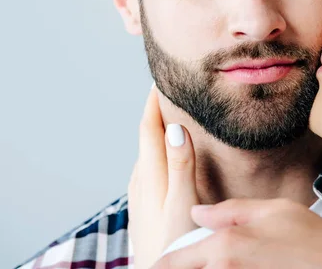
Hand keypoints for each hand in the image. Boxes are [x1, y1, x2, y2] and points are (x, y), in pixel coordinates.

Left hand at [128, 86, 199, 268]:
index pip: (149, 127)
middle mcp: (140, 180)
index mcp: (150, 174)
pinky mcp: (143, 207)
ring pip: (146, 153)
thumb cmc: (175, 241)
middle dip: (154, 113)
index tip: (159, 80)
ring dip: (154, 133)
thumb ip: (180, 165)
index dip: (154, 102)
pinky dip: (155, 153)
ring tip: (168, 119)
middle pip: (146, 137)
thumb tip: (173, 127)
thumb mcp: (183, 202)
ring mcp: (139, 194)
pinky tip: (164, 160)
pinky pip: (148, 168)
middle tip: (166, 92)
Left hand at [153, 199, 321, 268]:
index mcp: (226, 247)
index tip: (153, 263)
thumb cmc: (313, 238)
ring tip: (205, 260)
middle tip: (173, 260)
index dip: (159, 264)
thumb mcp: (272, 210)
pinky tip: (231, 266)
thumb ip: (229, 212)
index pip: (173, 261)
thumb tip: (197, 213)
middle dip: (177, 266)